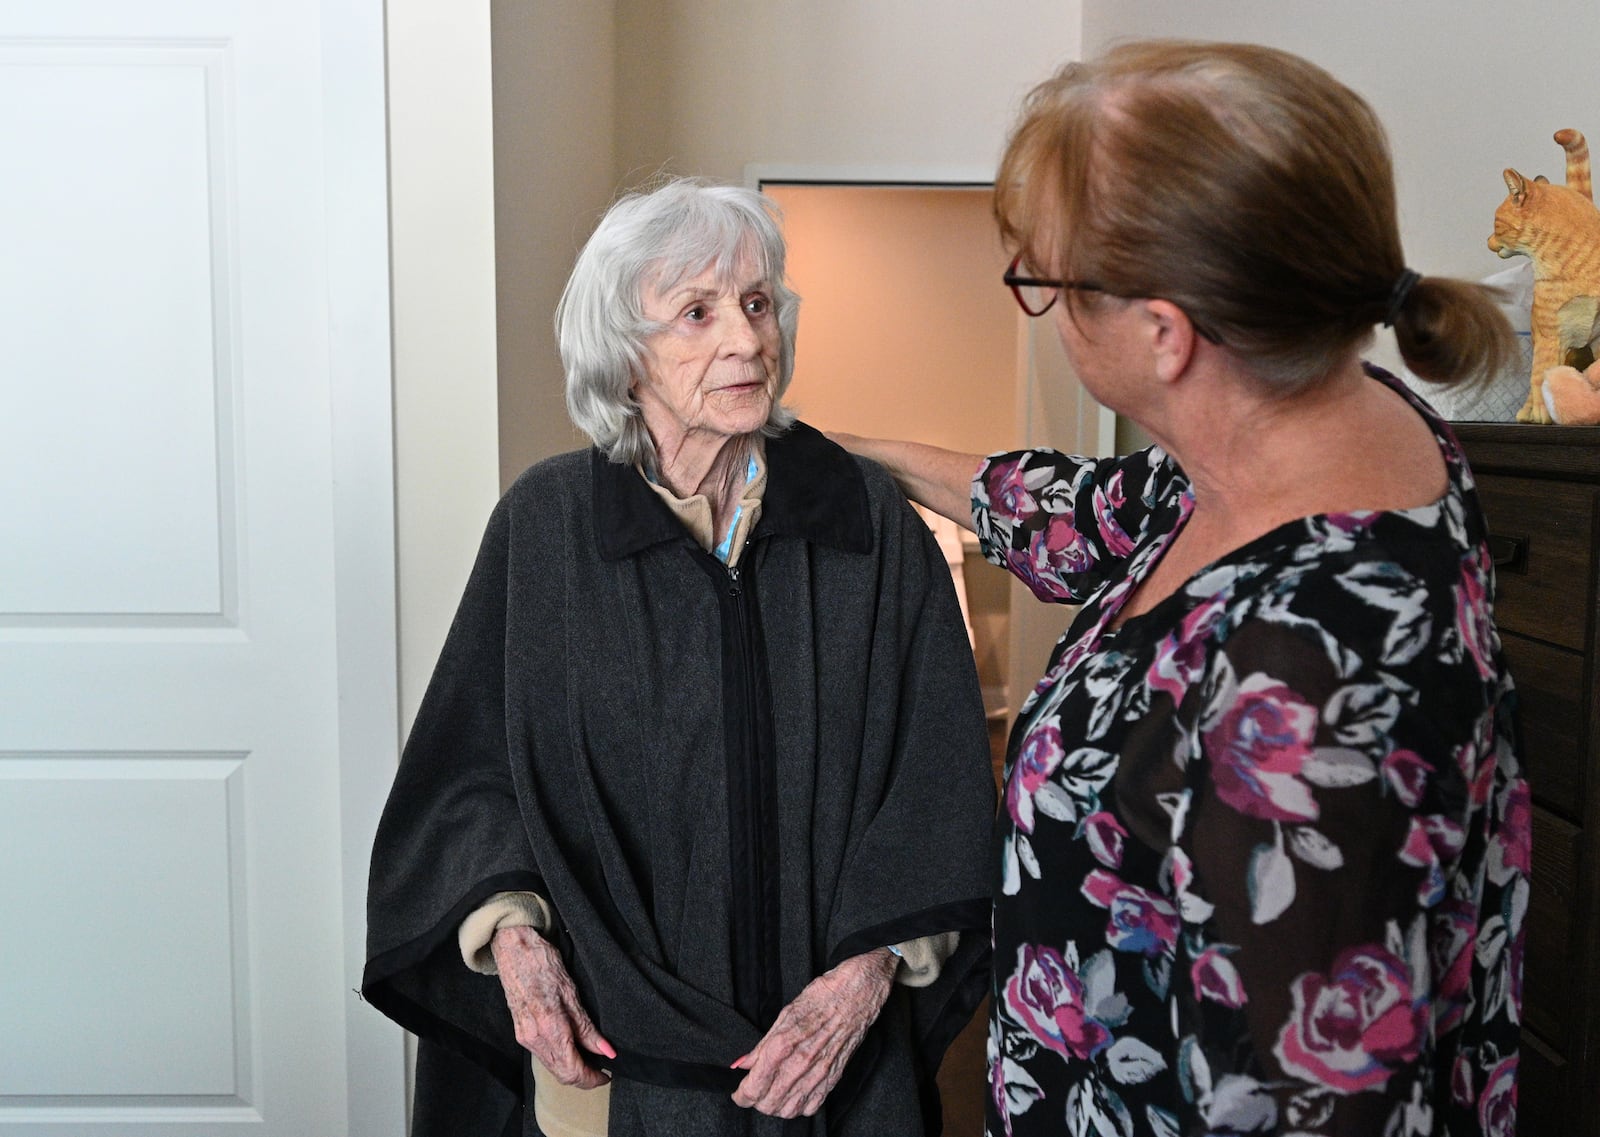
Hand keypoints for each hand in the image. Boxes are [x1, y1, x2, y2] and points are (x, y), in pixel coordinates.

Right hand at [490, 926, 615, 1088]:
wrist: (513, 949)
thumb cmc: (543, 964)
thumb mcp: (572, 993)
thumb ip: (587, 1028)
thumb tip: (607, 1051)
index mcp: (550, 1027)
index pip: (573, 1069)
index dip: (592, 1078)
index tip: (606, 1075)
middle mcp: (534, 1038)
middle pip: (561, 1074)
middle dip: (583, 1078)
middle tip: (601, 1070)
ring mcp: (524, 1037)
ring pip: (552, 1067)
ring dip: (571, 1070)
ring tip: (590, 1059)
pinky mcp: (520, 1033)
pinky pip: (543, 1056)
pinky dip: (559, 1059)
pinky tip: (571, 1050)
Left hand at [729, 948, 896, 1117]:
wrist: (856, 995)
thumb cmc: (821, 997)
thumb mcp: (784, 1015)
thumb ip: (762, 1045)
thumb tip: (742, 1063)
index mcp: (784, 1044)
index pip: (755, 1085)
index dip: (742, 1095)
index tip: (738, 1093)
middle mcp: (802, 1062)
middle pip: (769, 1103)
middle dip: (756, 1102)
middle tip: (753, 1091)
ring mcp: (819, 1072)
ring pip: (790, 1109)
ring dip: (776, 1106)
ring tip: (772, 1093)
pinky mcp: (834, 1076)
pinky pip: (813, 1106)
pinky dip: (799, 1106)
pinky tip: (794, 1093)